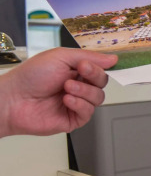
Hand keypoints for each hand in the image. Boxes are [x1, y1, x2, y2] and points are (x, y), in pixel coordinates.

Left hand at [0, 47, 117, 137]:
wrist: (14, 99)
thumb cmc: (30, 76)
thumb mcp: (60, 57)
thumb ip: (89, 56)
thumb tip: (113, 59)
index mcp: (75, 70)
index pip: (100, 69)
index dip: (99, 67)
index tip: (88, 65)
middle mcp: (78, 86)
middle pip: (102, 83)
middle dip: (93, 77)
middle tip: (80, 72)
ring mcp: (76, 103)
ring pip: (98, 98)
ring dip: (84, 91)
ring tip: (67, 88)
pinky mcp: (73, 118)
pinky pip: (88, 112)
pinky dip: (80, 104)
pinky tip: (66, 100)